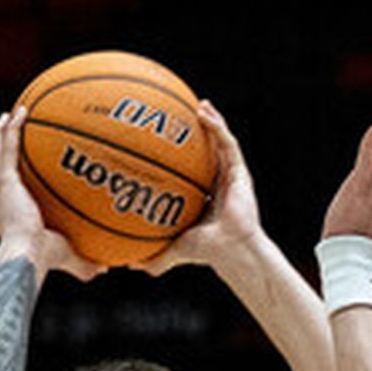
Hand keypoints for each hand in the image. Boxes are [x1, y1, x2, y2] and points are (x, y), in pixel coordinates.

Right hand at [0, 108, 102, 281]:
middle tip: (8, 131)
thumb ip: (83, 261)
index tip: (16, 167)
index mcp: (8, 214)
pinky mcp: (5, 179)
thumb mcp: (67, 257)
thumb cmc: (43, 260)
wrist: (27, 254)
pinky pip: (7, 146)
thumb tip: (105, 269)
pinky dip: (12, 128)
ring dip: (2, 131)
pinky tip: (21, 112)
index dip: (8, 176)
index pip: (6, 190)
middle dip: (0, 148)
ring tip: (10, 115)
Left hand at [140, 101, 259, 275]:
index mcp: (205, 196)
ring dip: (211, 122)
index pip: (194, 170)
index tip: (165, 140)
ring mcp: (231, 176)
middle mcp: (219, 183)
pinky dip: (218, 127)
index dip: (182, 155)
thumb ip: (155, 256)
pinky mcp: (241, 172)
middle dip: (197, 132)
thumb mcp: (174, 250)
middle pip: (208, 151)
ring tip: (199, 105)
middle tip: (180, 115)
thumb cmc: (208, 252)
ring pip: (221, 142)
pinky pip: (228, 144)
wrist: (231, 251)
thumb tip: (130, 265)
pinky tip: (205, 114)